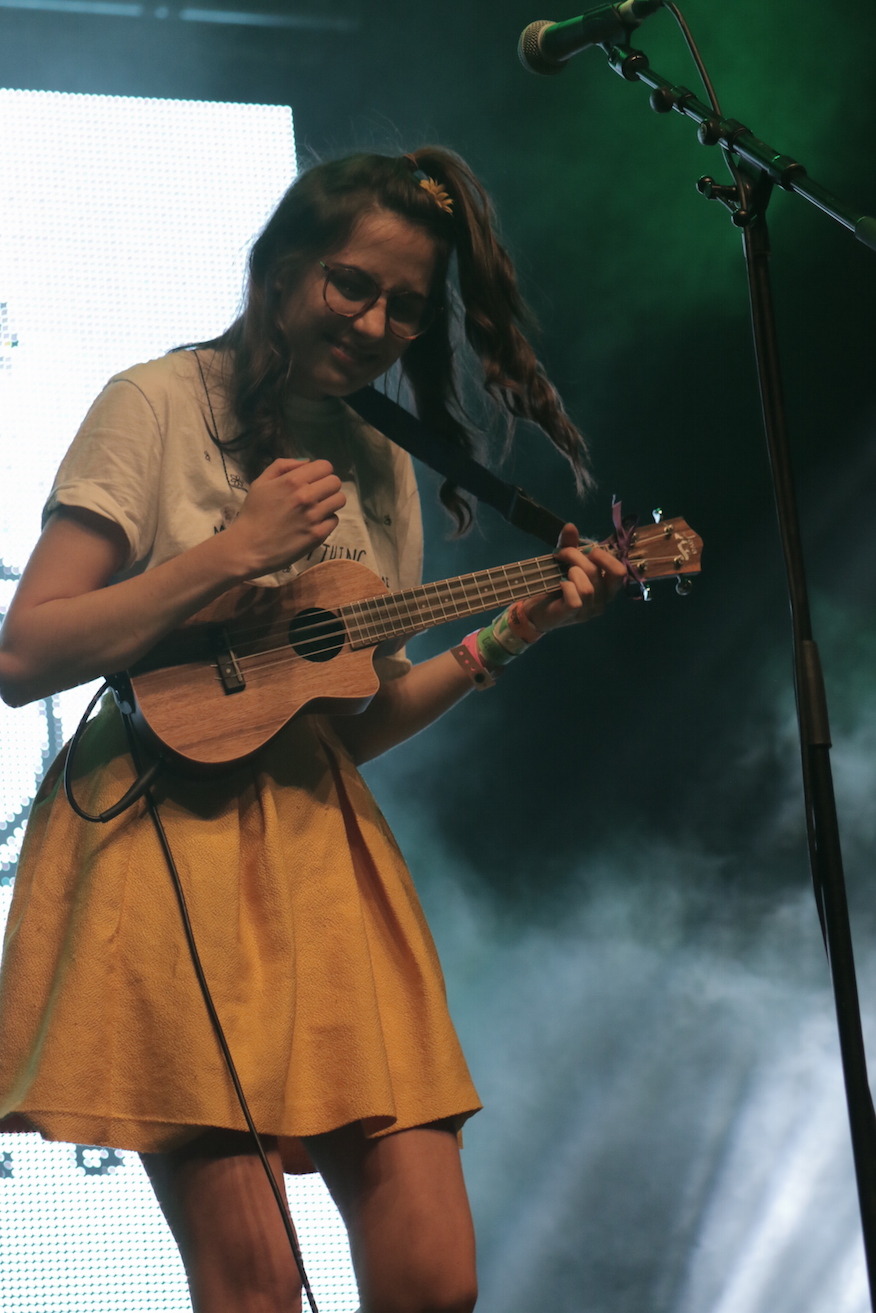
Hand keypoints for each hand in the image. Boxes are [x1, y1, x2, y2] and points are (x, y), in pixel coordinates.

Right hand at [228, 457, 345, 576]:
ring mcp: (314, 516)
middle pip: (335, 482)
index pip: (325, 466)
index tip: (314, 480)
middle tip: (317, 495)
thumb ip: (282, 466)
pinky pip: (334, 520)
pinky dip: (326, 521)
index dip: (321, 472)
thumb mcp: (260, 483)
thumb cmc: (253, 514)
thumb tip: (307, 462)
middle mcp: (306, 496)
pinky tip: (313, 524)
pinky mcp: (318, 534)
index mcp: (292, 480)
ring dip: (330, 502)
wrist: (248, 548)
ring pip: (339, 500)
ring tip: (317, 509)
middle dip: (327, 486)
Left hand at [524, 522, 626, 632]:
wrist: (536, 610)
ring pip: (588, 588)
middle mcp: (602, 600)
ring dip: (571, 572)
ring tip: (560, 571)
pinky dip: (566, 587)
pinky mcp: (573, 616)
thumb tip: (570, 526)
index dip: (603, 556)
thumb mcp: (564, 563)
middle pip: (599, 574)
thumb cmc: (556, 586)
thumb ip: (570, 545)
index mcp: (606, 587)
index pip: (619, 572)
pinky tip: (559, 584)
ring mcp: (588, 611)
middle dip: (578, 558)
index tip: (584, 550)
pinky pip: (576, 600)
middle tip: (562, 554)